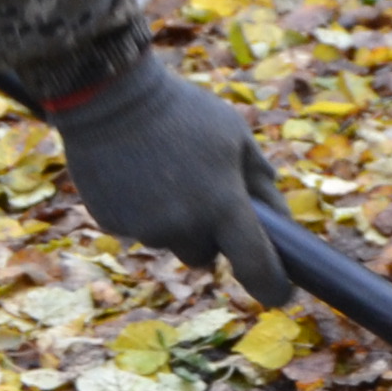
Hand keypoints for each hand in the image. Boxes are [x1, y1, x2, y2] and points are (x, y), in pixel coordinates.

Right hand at [50, 56, 298, 306]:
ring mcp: (145, 229)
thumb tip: (280, 220)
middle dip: (210, 234)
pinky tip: (135, 175)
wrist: (110, 96)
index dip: (273, 286)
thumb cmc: (184, 111)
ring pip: (170, 241)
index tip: (281, 294)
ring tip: (163, 173)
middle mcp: (184, 226)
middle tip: (202, 193)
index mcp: (223, 204)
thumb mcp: (235, 134)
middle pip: (206, 256)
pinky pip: (138, 228)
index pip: (256, 265)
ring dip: (174, 221)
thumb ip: (260, 179)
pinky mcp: (113, 225)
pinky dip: (142, 211)